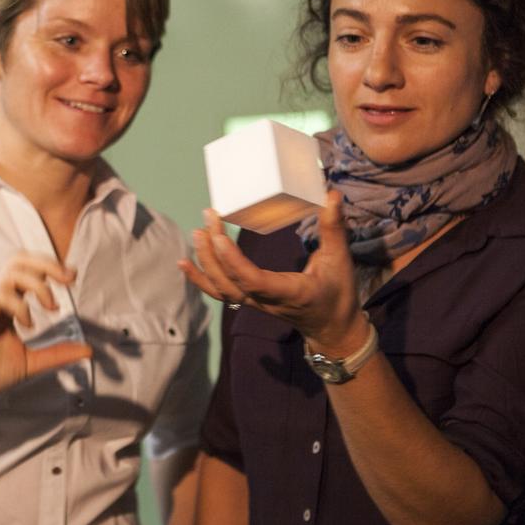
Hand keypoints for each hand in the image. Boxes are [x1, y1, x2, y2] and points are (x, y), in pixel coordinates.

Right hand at [0, 252, 91, 410]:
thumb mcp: (31, 362)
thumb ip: (57, 353)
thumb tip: (89, 350)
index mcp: (6, 302)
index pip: (27, 269)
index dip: (50, 267)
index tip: (72, 277)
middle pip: (18, 260)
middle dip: (47, 264)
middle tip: (69, 279)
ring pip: (10, 274)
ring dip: (37, 286)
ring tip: (52, 308)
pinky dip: (19, 306)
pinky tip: (28, 325)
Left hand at [178, 191, 363, 353]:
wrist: (331, 328)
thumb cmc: (337, 295)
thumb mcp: (340, 260)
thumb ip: (334, 228)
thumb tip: (331, 196)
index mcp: (288, 292)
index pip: (253, 280)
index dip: (232, 261)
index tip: (219, 236)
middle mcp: (265, 300)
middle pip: (229, 282)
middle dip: (213, 252)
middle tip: (208, 218)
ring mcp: (254, 303)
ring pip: (221, 289)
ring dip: (204, 263)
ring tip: (196, 234)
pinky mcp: (249, 300)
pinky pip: (220, 292)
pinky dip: (200, 279)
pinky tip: (185, 263)